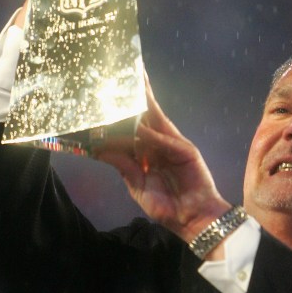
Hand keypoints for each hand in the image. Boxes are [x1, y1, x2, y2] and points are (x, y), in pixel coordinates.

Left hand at [93, 76, 230, 243]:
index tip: (105, 97)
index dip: (119, 113)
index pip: (130, 128)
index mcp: (146, 153)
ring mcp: (173, 145)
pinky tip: (142, 129)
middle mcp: (159, 144)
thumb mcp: (137, 186)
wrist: (192, 220)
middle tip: (122, 72)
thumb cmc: (167, 207)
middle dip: (135, 95)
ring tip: (134, 80)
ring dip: (146, 101)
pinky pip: (167, 141)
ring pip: (157, 119)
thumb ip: (123, 166)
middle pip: (145, 115)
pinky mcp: (187, 152)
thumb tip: (99, 148)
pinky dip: (154, 136)